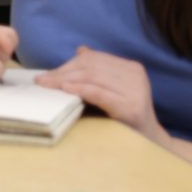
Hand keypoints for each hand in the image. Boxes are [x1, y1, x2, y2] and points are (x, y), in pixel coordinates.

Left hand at [38, 48, 162, 144]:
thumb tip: (81, 50)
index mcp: (131, 68)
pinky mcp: (131, 107)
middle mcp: (135, 74)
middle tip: (41, 81)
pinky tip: (66, 90)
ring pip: (93, 77)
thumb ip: (100, 72)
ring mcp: (135, 90)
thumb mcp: (114, 90)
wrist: (150, 142)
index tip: (48, 74)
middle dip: (63, 72)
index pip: (95, 59)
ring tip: (47, 86)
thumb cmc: (126, 118)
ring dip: (66, 80)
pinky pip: (100, 93)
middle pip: (92, 67)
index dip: (69, 64)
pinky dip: (81, 90)